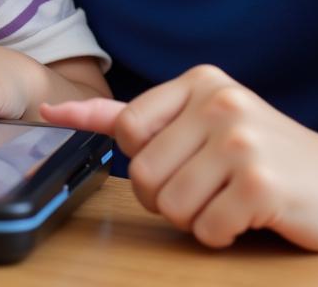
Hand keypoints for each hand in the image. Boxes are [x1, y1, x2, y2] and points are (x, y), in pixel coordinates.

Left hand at [41, 65, 317, 250]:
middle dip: (165, 197)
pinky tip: (248, 217)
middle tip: (202, 191)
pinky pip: (206, 228)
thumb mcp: (202, 120)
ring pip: (171, 204)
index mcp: (199, 82)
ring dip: (194, 219)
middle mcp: (219, 103)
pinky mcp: (261, 185)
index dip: (140, 159)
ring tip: (226, 202)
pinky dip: (221, 235)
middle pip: (144, 171)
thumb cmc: (260, 155)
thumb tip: (55, 109)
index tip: (171, 161)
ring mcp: (241, 142)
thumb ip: (132, 116)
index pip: (126, 127)